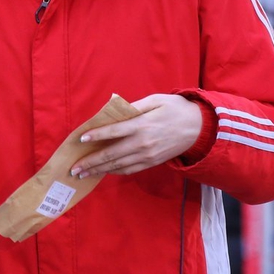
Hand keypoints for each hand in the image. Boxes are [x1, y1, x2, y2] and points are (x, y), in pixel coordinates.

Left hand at [70, 94, 201, 177]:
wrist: (199, 128)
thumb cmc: (175, 109)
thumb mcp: (156, 100)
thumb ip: (134, 106)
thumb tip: (115, 110)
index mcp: (142, 125)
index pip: (114, 131)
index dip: (96, 136)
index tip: (81, 140)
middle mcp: (142, 143)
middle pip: (111, 154)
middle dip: (90, 162)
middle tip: (74, 168)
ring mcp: (147, 155)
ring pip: (118, 165)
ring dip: (99, 170)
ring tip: (83, 174)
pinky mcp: (152, 162)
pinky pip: (130, 170)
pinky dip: (115, 171)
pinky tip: (103, 172)